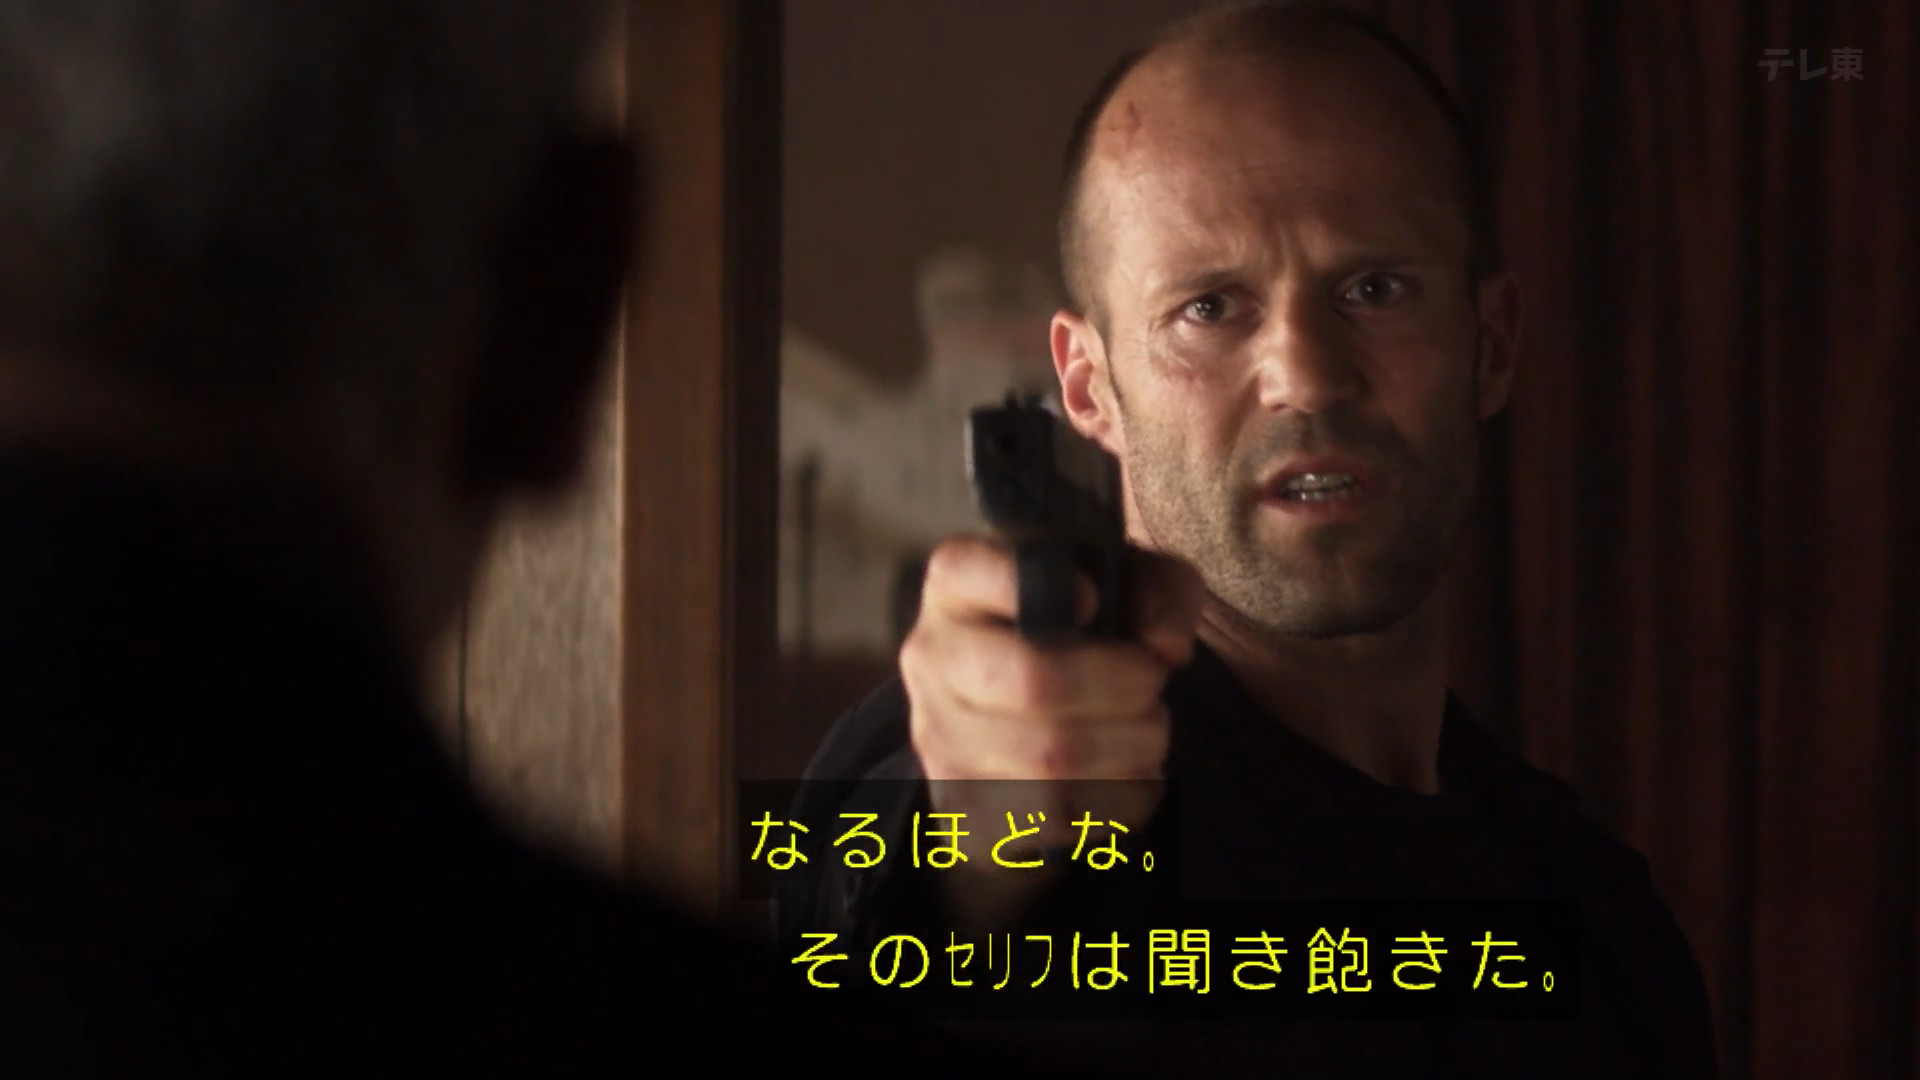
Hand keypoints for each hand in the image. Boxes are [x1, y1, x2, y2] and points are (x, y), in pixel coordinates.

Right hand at [899, 534, 1204, 927]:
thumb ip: (1159, 592)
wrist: (1034, 723)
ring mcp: (938, 741)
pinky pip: (1057, 817)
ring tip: (1144, 730)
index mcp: (955, 586)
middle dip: (1124, 685)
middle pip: (1034, 680)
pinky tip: (1124, 772)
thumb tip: (1163, 649)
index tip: (1091, 599)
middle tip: (1149, 682)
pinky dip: (1118, 798)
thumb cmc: (1085, 636)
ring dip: (1130, 746)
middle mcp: (931, 659)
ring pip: (1051, 759)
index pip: (965, 569)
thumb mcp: (1130, 584)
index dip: (1035, 584)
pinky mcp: (964, 809)